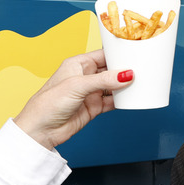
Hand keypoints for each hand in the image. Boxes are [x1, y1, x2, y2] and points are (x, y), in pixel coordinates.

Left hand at [13, 50, 133, 149]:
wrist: (41, 131)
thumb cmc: (48, 104)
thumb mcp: (77, 86)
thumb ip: (104, 80)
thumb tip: (126, 74)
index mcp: (77, 64)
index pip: (103, 54)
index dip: (118, 54)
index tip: (135, 53)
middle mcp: (85, 77)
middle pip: (111, 70)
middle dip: (125, 70)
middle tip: (142, 69)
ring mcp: (90, 92)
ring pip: (114, 85)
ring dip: (125, 86)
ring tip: (141, 83)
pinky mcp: (94, 107)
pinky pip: (113, 101)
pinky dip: (123, 100)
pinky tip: (132, 98)